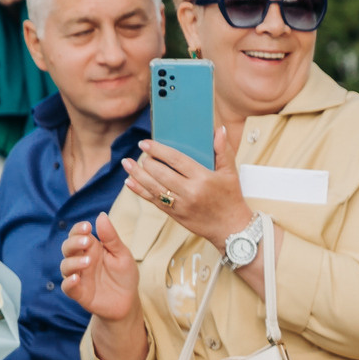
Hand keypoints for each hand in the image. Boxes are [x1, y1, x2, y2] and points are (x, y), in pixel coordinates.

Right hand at [60, 215, 140, 321]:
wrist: (128, 302)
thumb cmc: (124, 275)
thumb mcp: (122, 254)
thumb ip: (111, 238)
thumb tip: (101, 215)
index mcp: (92, 248)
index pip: (78, 234)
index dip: (78, 229)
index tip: (87, 226)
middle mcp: (81, 260)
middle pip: (68, 247)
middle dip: (74, 242)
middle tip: (86, 241)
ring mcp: (79, 276)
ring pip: (65, 266)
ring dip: (73, 262)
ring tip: (88, 262)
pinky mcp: (79, 293)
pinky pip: (67, 287)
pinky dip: (69, 283)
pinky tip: (76, 279)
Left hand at [122, 137, 253, 246]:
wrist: (232, 229)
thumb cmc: (231, 199)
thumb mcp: (231, 174)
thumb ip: (223, 151)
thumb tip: (219, 130)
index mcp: (203, 179)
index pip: (176, 160)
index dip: (159, 150)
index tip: (145, 143)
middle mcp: (190, 192)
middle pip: (161, 173)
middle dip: (147, 162)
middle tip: (141, 153)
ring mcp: (181, 205)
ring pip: (153, 187)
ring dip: (137, 174)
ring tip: (127, 163)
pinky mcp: (175, 215)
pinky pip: (153, 201)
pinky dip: (140, 191)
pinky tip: (130, 181)